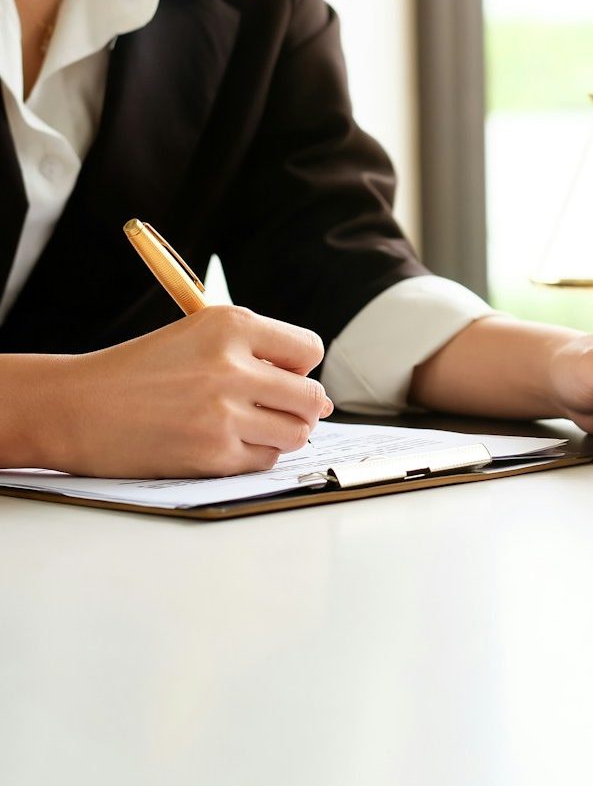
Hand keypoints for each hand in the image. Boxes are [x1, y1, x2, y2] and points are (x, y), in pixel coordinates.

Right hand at [51, 306, 331, 477]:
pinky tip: (223, 443)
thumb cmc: (141, 372)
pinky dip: (254, 456)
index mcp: (231, 325)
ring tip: (247, 426)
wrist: (76, 407)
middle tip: (272, 409)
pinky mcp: (212, 454)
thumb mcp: (199, 337)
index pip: (309, 350)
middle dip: (300, 407)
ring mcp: (224, 413)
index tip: (278, 375)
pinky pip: (266, 460)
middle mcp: (232, 366)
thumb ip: (260, 357)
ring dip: (281, 434)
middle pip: (312, 396)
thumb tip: (323, 402)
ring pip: (297, 433)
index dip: (298, 367)